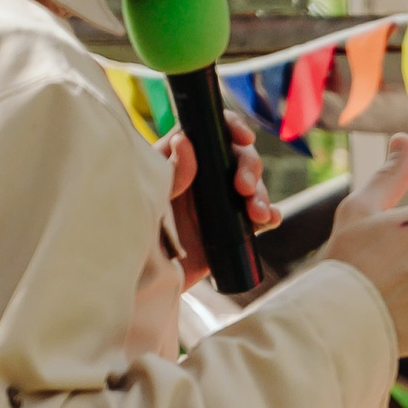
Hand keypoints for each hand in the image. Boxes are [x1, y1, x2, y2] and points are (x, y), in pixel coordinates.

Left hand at [162, 112, 279, 291]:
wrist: (146, 281)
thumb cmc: (137, 234)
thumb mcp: (151, 198)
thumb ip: (170, 172)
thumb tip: (186, 140)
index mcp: (179, 158)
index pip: (209, 130)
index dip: (231, 126)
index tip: (243, 137)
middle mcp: (203, 176)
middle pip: (238, 156)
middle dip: (249, 167)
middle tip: (243, 189)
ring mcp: (220, 202)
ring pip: (253, 185)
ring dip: (261, 195)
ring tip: (256, 214)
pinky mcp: (233, 228)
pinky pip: (261, 216)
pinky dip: (270, 215)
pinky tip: (268, 220)